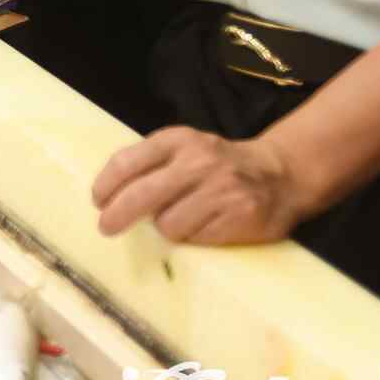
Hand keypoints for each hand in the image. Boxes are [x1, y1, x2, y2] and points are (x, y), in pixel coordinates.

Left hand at [92, 128, 312, 244]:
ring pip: (167, 224)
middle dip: (117, 215)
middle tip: (106, 227)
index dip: (106, 185)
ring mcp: (221, 189)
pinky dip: (193, 238)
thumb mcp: (184, 149)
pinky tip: (206, 226)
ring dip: (166, 228)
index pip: (128, 162)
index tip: (98, 201)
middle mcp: (199, 161)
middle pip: (141, 196)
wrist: (281, 174)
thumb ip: (151, 164)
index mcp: (178, 140)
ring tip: (182, 219)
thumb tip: (109, 197)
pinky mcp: (240, 215)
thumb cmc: (218, 165)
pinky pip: (196, 238)